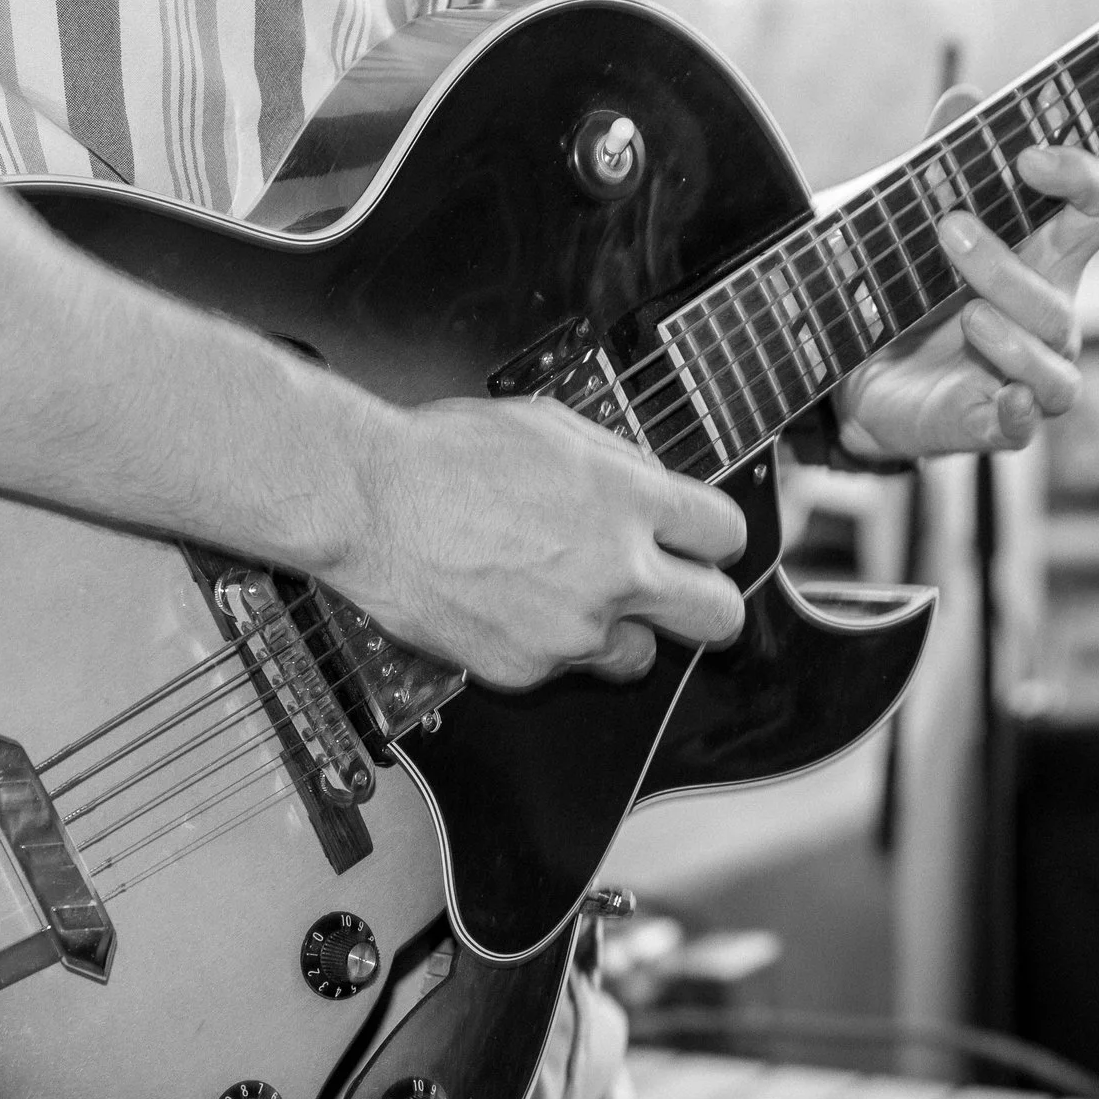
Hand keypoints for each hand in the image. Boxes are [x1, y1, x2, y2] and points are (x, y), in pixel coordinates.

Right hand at [335, 397, 747, 689]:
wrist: (372, 503)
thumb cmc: (446, 456)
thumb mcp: (553, 427)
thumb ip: (619, 465)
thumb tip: (654, 490)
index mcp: (629, 501)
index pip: (725, 533)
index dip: (716, 538)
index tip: (703, 543)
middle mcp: (616, 572)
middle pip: (718, 615)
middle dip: (709, 604)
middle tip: (686, 595)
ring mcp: (574, 630)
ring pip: (639, 656)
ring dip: (622, 631)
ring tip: (571, 597)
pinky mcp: (528, 671)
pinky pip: (562, 668)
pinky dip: (546, 644)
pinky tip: (510, 605)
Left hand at [834, 88, 1098, 459]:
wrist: (851, 371)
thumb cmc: (901, 285)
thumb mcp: (909, 219)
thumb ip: (942, 163)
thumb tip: (965, 96)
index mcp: (1042, 253)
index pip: (1097, 209)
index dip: (1080, 176)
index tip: (1029, 155)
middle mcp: (1047, 314)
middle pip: (1060, 290)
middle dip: (1008, 261)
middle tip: (948, 230)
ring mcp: (1024, 373)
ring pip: (1052, 361)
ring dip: (1014, 337)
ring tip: (969, 316)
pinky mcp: (990, 421)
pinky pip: (1023, 426)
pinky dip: (1017, 412)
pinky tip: (1001, 396)